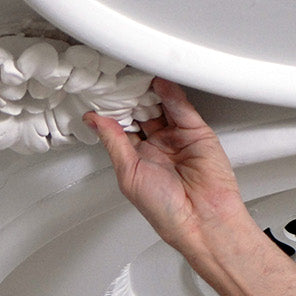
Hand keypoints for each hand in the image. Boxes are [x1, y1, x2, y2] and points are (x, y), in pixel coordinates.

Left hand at [86, 79, 246, 253]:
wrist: (200, 218)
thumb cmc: (164, 208)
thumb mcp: (128, 172)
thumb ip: (113, 142)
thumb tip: (94, 121)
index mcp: (135, 157)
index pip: (120, 126)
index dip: (111, 111)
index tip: (99, 94)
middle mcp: (155, 145)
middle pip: (140, 112)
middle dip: (129, 98)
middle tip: (117, 80)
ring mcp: (175, 137)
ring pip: (160, 107)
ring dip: (149, 92)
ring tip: (136, 77)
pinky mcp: (196, 132)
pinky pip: (181, 109)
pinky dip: (171, 94)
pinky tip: (160, 84)